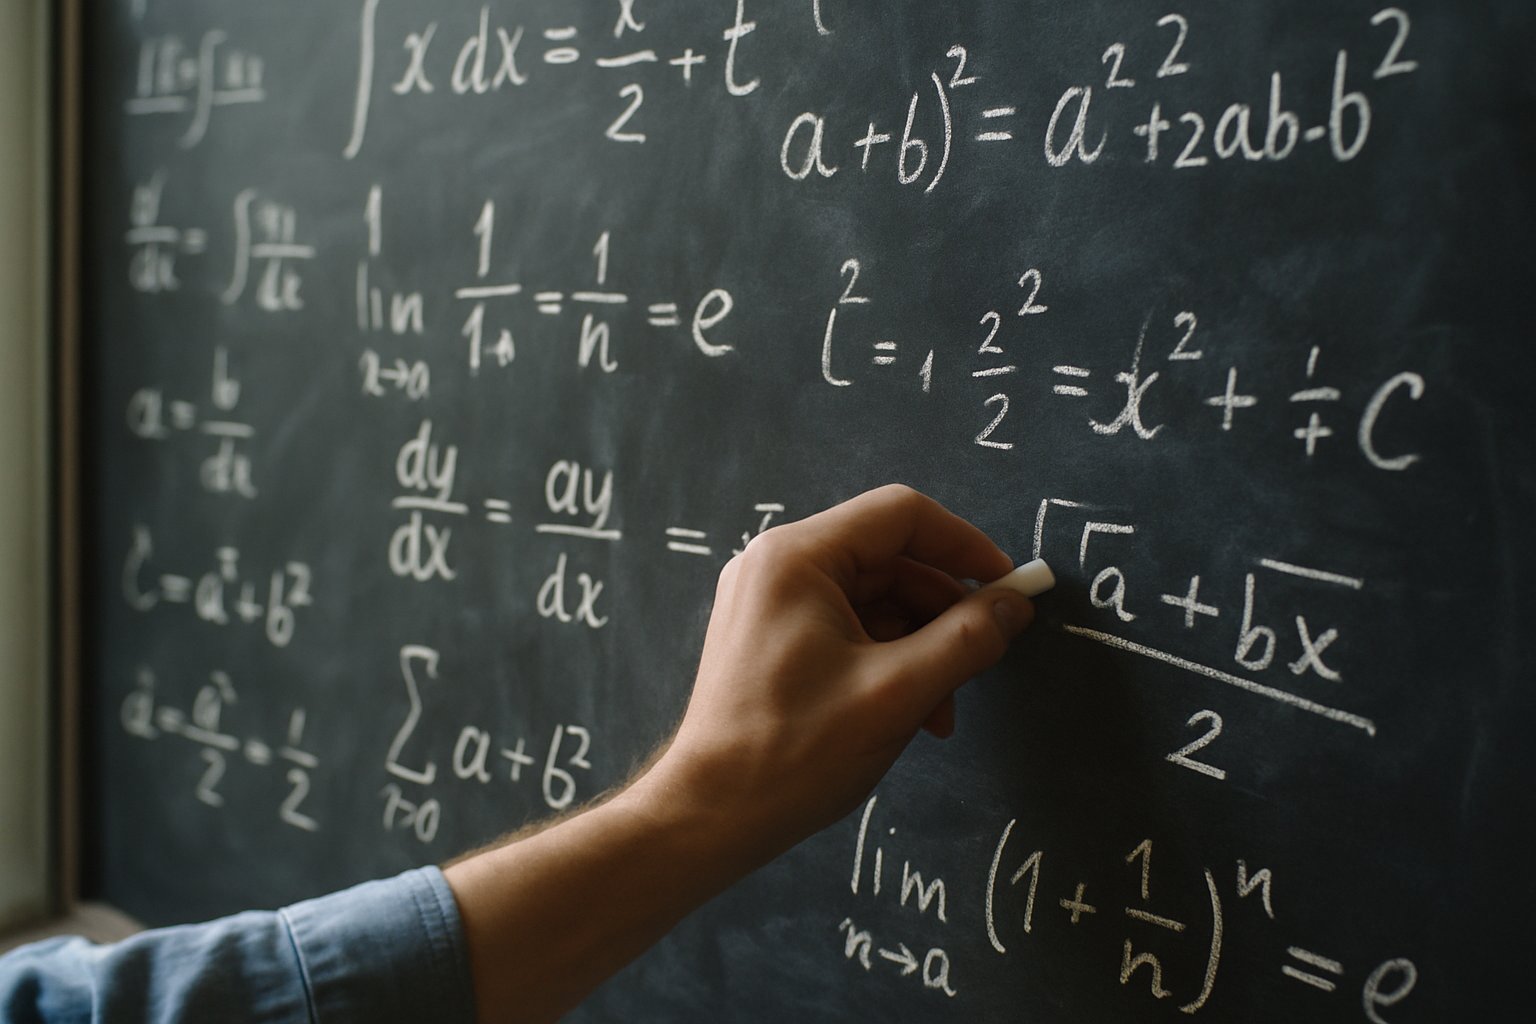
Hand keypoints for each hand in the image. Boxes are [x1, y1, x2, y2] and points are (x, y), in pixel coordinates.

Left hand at [445, 485, 1033, 1022]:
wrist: (710, 815)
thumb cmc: (793, 754)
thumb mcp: (897, 694)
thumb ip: (965, 641)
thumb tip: (1017, 605)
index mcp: (797, 558)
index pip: (902, 516)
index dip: (965, 547)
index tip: (1010, 588)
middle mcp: (777, 566)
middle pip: (890, 559)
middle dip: (943, 612)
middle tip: (984, 659)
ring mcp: (771, 602)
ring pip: (875, 599)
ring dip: (921, 647)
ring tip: (942, 711)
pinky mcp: (772, 638)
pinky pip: (849, 627)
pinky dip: (888, 661)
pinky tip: (912, 714)